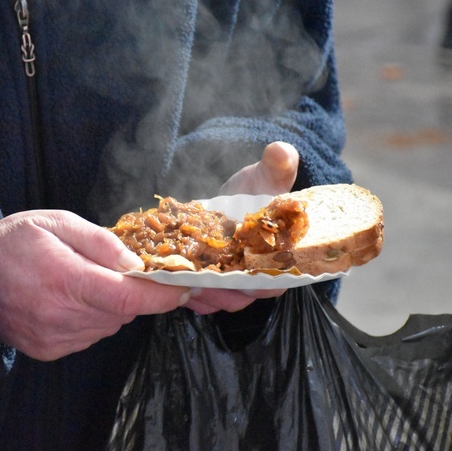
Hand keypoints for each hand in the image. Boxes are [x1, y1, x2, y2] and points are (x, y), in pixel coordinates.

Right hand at [0, 210, 189, 360]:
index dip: (163, 296)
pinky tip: (68, 300)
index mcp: (67, 280)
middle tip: (114, 272)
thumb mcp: (57, 222)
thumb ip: (101, 243)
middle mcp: (62, 317)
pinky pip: (88, 336)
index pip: (129, 297)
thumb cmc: (12, 241)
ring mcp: (53, 339)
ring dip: (110, 307)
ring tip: (82, 282)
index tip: (185, 290)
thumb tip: (137, 265)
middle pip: (123, 313)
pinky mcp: (47, 351)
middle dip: (130, 293)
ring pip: (109, 326)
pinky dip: (90, 319)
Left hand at [184, 141, 299, 313]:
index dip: (264, 283)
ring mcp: (228, 283)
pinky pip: (195, 295)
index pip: (276, 280)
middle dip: (224, 292)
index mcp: (278, 258)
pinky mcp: (205, 281)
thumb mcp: (267, 176)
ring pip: (216, 299)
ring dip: (200, 294)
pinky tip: (169, 280)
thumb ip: (277, 167)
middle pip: (242, 296)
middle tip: (206, 280)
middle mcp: (254, 277)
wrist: (232, 195)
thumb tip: (282, 150)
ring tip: (183, 280)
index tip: (249, 278)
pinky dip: (182, 290)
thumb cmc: (257, 189)